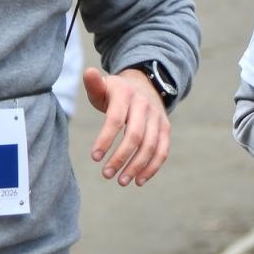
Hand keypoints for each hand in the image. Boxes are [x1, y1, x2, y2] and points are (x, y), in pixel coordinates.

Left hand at [83, 67, 171, 186]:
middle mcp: (145, 105)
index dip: (105, 139)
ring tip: (122, 181)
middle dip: (121, 157)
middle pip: (135, 135)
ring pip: (151, 145)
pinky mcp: (165, 128)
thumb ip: (94, 83)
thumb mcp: (104, 85)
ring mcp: (158, 117)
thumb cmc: (116, 92)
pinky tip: (139, 180)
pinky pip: (163, 150)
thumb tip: (88, 72)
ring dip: (137, 166)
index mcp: (126, 94)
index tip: (94, 157)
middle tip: (106, 174)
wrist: (145, 84)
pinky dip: (153, 167)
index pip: (116, 119)